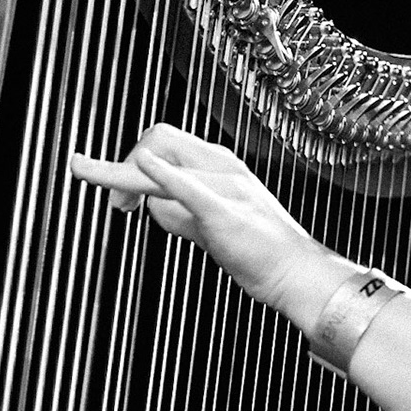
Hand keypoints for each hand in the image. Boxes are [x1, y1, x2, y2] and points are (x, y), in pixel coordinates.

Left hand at [69, 123, 337, 316]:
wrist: (295, 273)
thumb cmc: (256, 251)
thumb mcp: (208, 224)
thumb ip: (176, 210)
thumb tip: (146, 205)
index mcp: (219, 166)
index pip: (164, 140)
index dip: (132, 162)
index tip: (121, 199)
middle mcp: (222, 166)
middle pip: (158, 136)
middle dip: (121, 166)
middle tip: (115, 205)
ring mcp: (225, 187)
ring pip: (165, 158)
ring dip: (120, 174)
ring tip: (114, 201)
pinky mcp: (223, 212)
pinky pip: (188, 186)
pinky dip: (163, 174)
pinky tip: (146, 166)